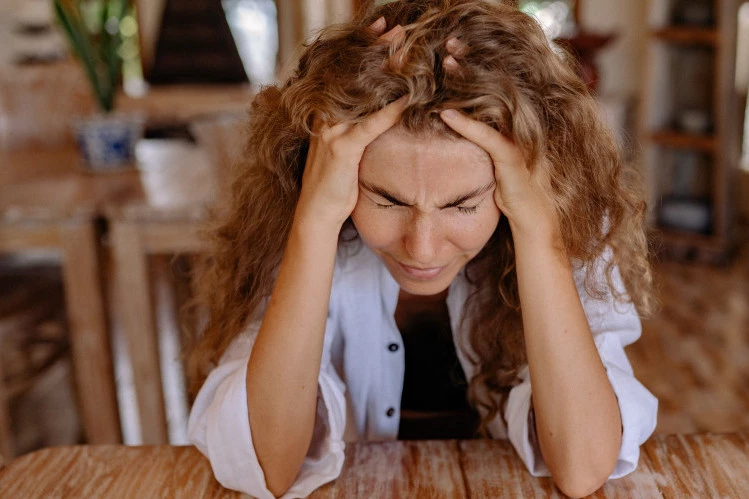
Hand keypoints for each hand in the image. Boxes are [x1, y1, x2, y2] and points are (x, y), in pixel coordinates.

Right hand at [296, 19, 408, 228]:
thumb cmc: (335, 181)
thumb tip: (383, 107)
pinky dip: (392, 110)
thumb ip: (359, 125)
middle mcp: (324, 115)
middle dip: (376, 48)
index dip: (362, 47)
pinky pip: (371, 124)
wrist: (317, 212)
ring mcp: (331, 130)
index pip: (344, 70)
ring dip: (386, 71)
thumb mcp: (345, 146)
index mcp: (324, 111)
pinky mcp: (342, 148)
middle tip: (399, 29)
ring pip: (361, 92)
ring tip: (406, 50)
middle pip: (352, 72)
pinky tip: (409, 98)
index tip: (382, 27)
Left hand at [438, 39, 558, 240]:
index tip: (454, 54)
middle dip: (472, 68)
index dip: (476, 69)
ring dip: (467, 87)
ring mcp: (521, 142)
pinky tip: (445, 114)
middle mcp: (523, 128)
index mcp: (518, 124)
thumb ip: (485, 142)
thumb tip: (460, 124)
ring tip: (445, 68)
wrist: (534, 222)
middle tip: (448, 50)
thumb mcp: (495, 161)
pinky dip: (466, 125)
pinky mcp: (514, 160)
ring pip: (492, 106)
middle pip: (496, 89)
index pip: (496, 89)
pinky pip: (489, 138)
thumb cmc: (512, 194)